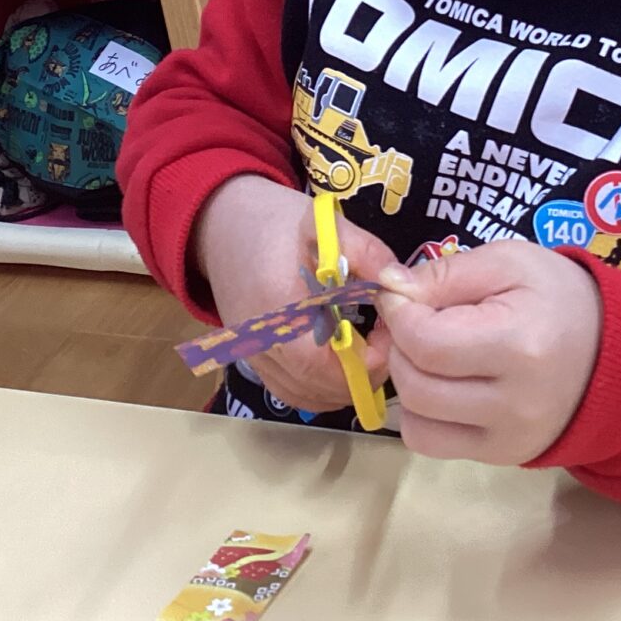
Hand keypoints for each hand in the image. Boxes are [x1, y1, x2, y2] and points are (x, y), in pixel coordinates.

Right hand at [191, 175, 398, 414]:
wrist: (221, 227)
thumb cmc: (274, 223)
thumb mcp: (323, 223)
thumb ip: (364, 250)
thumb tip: (398, 282)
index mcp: (275, 305)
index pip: (321, 362)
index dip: (365, 360)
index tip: (390, 331)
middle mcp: (259, 341)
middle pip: (320, 388)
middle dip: (364, 372)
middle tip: (386, 337)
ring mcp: (252, 358)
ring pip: (309, 397)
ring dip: (346, 383)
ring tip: (367, 344)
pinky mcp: (253, 363)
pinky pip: (293, 393)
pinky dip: (324, 387)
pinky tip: (343, 357)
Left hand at [378, 239, 602, 464]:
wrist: (616, 354)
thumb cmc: (560, 298)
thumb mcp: (510, 262)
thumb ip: (446, 272)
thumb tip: (389, 286)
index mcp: (518, 346)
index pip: (426, 343)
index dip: (399, 315)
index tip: (401, 295)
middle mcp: (513, 405)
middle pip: (415, 386)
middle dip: (399, 347)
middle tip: (412, 322)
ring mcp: (507, 439)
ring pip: (415, 424)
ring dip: (407, 383)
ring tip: (429, 354)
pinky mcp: (501, 456)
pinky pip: (432, 444)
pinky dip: (422, 414)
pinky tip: (442, 385)